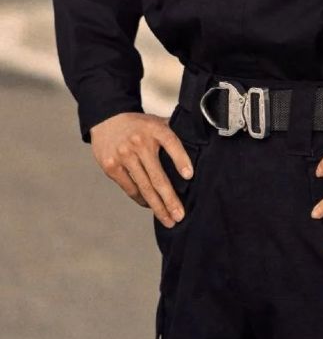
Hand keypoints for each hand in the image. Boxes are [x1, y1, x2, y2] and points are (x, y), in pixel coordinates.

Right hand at [89, 112, 193, 227]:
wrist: (107, 119)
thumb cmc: (139, 125)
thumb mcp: (157, 122)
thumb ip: (174, 131)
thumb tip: (198, 144)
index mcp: (154, 129)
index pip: (171, 143)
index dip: (181, 159)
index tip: (190, 176)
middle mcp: (139, 142)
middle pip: (157, 176)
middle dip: (170, 199)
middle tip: (180, 215)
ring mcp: (124, 155)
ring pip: (144, 187)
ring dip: (157, 206)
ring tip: (168, 219)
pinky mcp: (111, 166)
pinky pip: (130, 188)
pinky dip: (141, 199)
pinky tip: (150, 206)